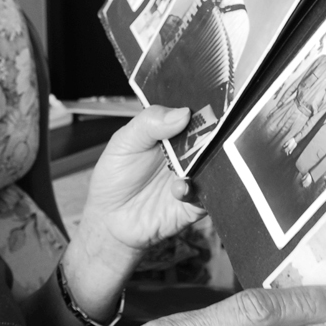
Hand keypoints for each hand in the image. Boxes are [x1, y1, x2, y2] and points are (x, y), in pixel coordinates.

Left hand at [64, 107, 205, 309]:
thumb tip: (183, 113)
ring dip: (207, 165)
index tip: (207, 106)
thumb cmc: (115, 177)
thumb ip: (149, 123)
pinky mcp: (194, 205)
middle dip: (211, 137)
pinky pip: (207, 197)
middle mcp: (189, 154)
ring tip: (187, 166)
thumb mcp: (124, 142)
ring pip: (217, 168)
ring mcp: (194, 178)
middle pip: (213, 140)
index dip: (205, 108)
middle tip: (202, 136)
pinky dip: (196, 191)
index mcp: (174, 132)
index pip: (198, 114)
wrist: (108, 219)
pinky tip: (179, 188)